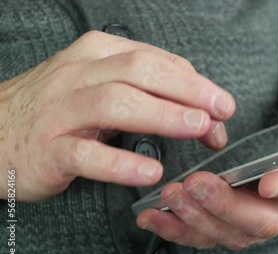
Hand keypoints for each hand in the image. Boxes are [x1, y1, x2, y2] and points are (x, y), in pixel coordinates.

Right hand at [0, 31, 234, 200]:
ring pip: (116, 103)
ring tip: (197, 128)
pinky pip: (87, 154)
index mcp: (98, 54)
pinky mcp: (50, 148)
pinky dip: (121, 163)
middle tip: (221, 110)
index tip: (222, 106)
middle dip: (187, 90)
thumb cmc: (59, 108)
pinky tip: (151, 170)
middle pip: (141, 72)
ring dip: (162, 114)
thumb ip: (149, 92)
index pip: (157, 61)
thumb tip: (201, 109)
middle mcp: (80, 75)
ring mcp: (62, 111)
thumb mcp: (103, 85)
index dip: (196, 84)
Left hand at [136, 50, 277, 249]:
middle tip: (196, 183)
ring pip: (236, 232)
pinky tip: (156, 217)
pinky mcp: (245, 214)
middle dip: (231, 205)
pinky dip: (185, 229)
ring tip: (170, 198)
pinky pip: (214, 232)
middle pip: (268, 219)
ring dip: (201, 219)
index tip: (271, 180)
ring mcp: (271, 213)